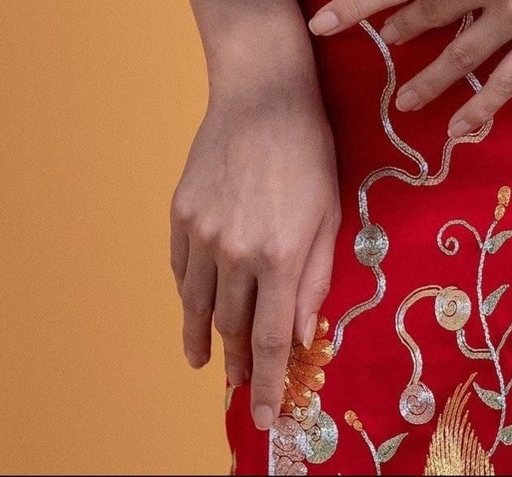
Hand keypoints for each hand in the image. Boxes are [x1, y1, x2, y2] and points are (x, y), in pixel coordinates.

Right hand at [170, 69, 339, 432]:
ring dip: (205, 339)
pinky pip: (182, 270)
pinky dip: (190, 295)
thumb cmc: (309, 151)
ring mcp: (203, 233)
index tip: (264, 416)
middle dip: (239, 364)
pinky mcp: (181, 214)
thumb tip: (302, 336)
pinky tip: (197, 307)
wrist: (262, 95)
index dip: (267, 384)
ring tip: (208, 361)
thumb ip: (316, 280)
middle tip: (241, 385)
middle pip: (234, 328)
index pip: (272, 340)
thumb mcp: (331, 215)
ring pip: (200, 305)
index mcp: (282, 255)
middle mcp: (237, 251)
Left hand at [306, 0, 511, 143]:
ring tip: (405, 101)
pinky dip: (480, 106)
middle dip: (400, 35)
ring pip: (459, 56)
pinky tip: (462, 127)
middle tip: (386, 47)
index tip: (323, 24)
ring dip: (429, 81)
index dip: (356, 5)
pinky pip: (506, 79)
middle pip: (426, 17)